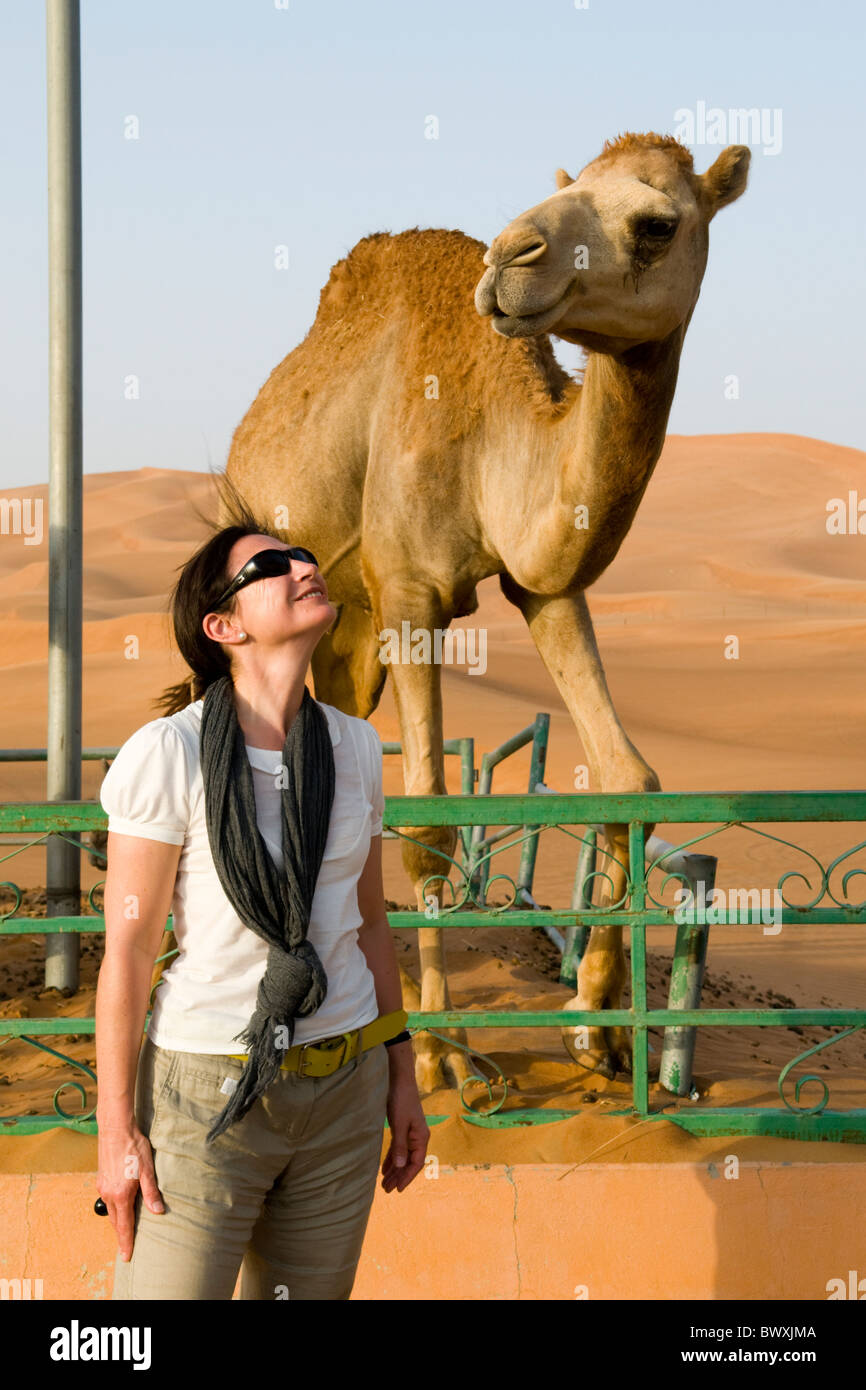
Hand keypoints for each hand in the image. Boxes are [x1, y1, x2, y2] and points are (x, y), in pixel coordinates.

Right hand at [96, 1122, 164, 1261]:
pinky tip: (121, 1205)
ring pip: (110, 1210)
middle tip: (126, 1247)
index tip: (126, 1256)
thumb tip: (158, 1212)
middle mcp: (109, 1193)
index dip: (126, 1242)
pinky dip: (114, 1208)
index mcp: (121, 1194)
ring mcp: (102, 1186)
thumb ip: (151, 1193)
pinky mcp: (101, 1178)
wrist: (115, 1129)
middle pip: (115, 1221)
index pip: (124, 1225)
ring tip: (124, 1230)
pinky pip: (108, 1199)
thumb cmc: (134, 1147)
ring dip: (117, 1221)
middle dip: (121, 1235)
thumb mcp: (148, 1170)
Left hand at [381, 1075, 429, 1191]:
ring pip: (403, 1157)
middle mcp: (418, 1138)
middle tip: (386, 1190)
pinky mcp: (403, 1129)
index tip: (398, 1189)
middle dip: (399, 1176)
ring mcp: (410, 1134)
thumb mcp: (399, 1125)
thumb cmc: (401, 1101)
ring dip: (395, 1170)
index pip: (416, 1163)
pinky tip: (384, 1168)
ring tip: (384, 1183)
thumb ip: (400, 1146)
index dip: (407, 1177)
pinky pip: (398, 1149)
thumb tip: (400, 1166)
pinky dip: (392, 1158)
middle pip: (409, 1162)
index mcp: (421, 1138)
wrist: (400, 1081)